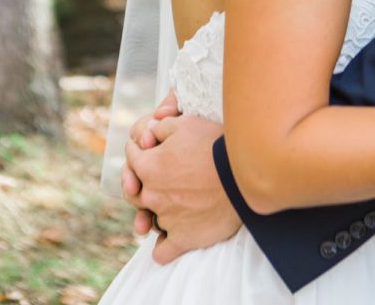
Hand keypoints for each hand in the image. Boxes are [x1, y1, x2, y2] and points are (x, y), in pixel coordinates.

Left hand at [123, 113, 240, 262]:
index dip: (141, 148)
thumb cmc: (214, 144)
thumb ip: (160, 127)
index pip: (132, 157)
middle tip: (163, 175)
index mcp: (148, 167)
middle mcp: (151, 195)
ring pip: (150, 218)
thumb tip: (148, 133)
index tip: (152, 146)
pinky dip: (164, 245)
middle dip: (143, 181)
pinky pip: (163, 251)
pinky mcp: (182, 239)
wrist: (242, 175)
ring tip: (176, 201)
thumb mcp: (185, 123)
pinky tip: (171, 237)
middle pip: (135, 190)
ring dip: (159, 209)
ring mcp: (166, 219)